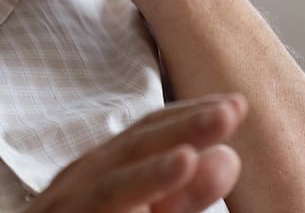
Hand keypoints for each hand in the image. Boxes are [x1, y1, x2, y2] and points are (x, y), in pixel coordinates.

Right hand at [26, 94, 245, 212]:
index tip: (235, 103)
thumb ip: (184, 195)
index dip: (189, 115)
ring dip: (155, 165)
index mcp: (105, 169)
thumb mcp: (144, 211)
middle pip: (134, 146)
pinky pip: (101, 207)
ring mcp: (69, 203)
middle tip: (232, 109)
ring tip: (195, 147)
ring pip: (113, 184)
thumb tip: (230, 156)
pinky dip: (132, 194)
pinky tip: (160, 191)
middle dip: (182, 127)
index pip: (149, 132)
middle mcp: (83, 180)